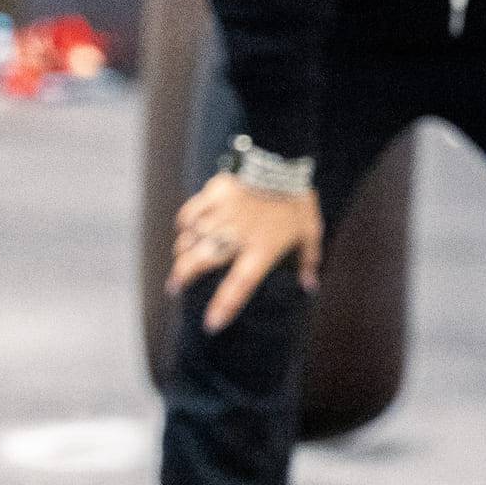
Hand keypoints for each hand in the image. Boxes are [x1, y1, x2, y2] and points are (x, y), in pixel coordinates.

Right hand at [166, 172, 322, 332]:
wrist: (281, 159)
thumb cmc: (298, 200)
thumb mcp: (310, 231)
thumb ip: (309, 260)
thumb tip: (311, 287)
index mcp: (259, 250)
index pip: (238, 287)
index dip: (223, 308)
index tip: (210, 325)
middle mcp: (234, 238)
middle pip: (197, 265)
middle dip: (181, 279)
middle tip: (174, 288)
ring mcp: (219, 217)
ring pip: (189, 242)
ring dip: (183, 253)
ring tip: (182, 259)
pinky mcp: (209, 197)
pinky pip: (188, 216)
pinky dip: (185, 225)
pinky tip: (187, 229)